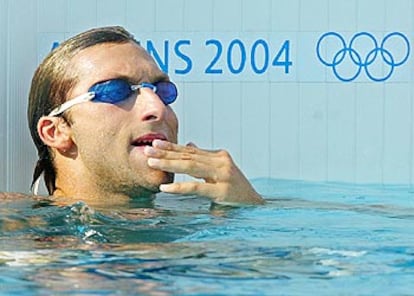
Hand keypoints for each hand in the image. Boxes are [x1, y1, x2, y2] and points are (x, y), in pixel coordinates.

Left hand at [144, 140, 263, 204]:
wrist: (255, 205)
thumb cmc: (235, 190)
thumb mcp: (219, 172)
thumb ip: (204, 160)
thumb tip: (190, 144)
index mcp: (218, 156)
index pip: (191, 150)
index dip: (173, 147)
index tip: (156, 143)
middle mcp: (221, 162)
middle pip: (188, 156)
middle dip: (166, 153)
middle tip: (148, 149)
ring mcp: (222, 175)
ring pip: (190, 167)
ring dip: (169, 164)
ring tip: (151, 162)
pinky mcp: (221, 191)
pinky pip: (196, 188)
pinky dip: (179, 187)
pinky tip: (165, 188)